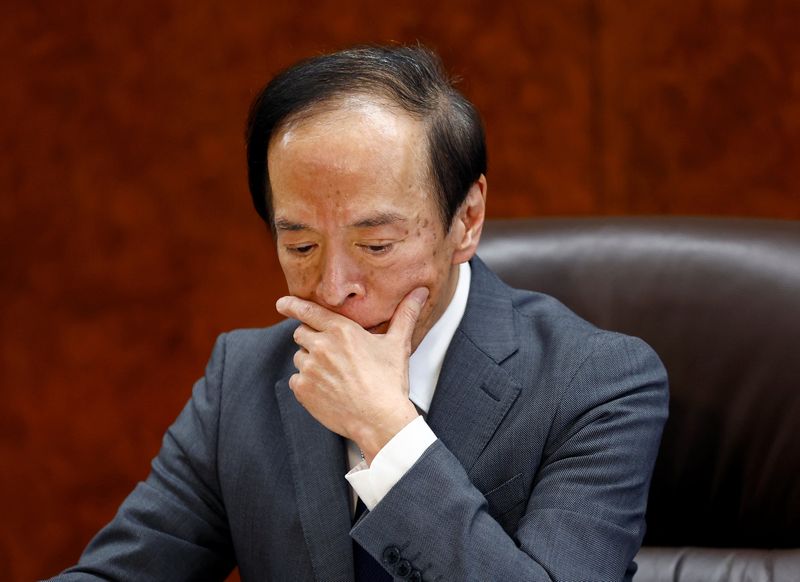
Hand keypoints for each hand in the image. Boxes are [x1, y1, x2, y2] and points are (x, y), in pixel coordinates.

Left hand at [275, 287, 428, 462]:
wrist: (380, 420)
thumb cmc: (390, 381)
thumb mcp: (398, 344)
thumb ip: (405, 314)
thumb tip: (421, 292)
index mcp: (341, 330)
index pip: (308, 310)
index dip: (292, 305)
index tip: (281, 303)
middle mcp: (321, 346)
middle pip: (301, 333)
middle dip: (312, 339)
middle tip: (333, 354)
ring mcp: (310, 369)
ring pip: (299, 357)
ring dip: (311, 362)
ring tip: (335, 375)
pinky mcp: (303, 390)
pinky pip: (296, 379)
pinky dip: (307, 383)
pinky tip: (327, 390)